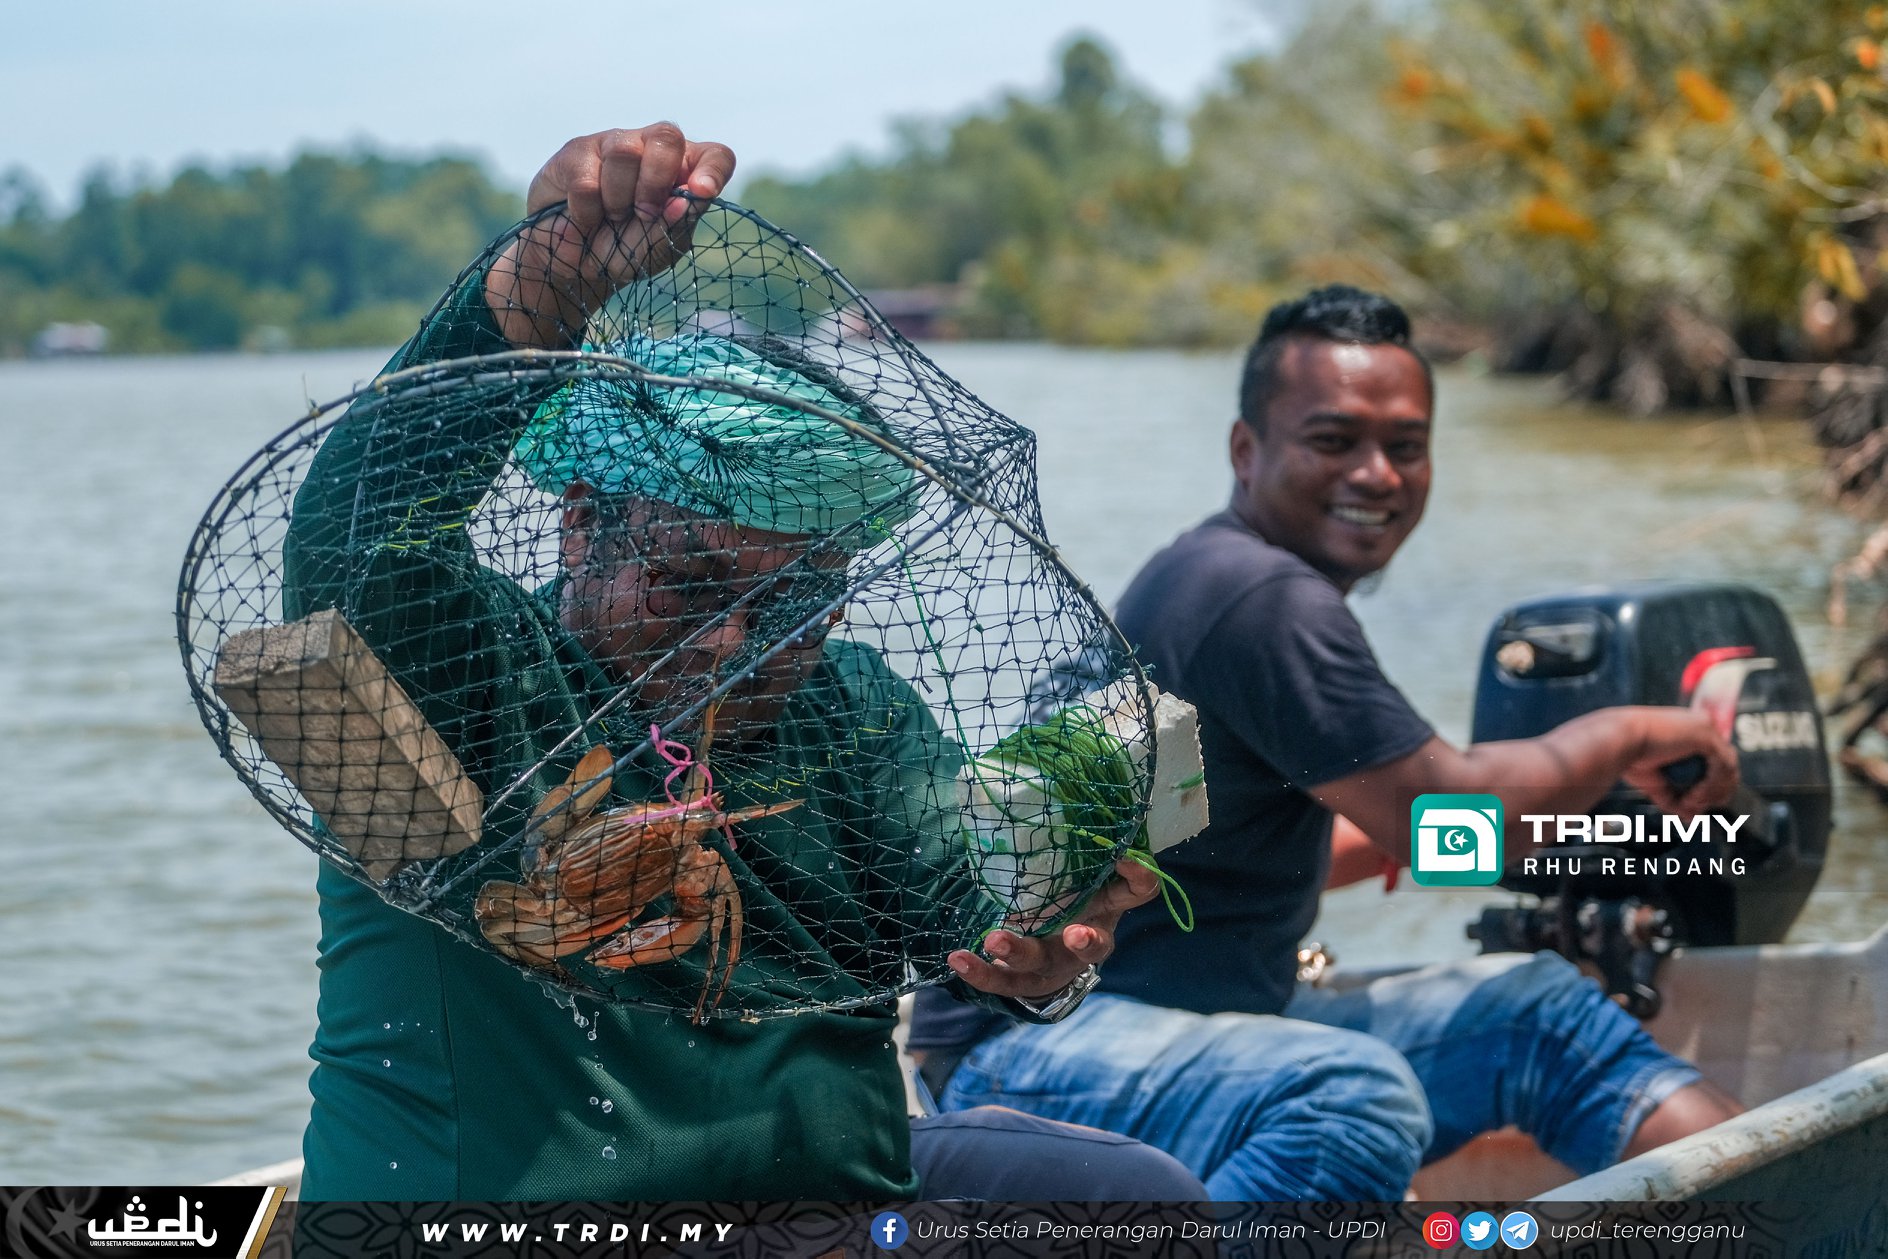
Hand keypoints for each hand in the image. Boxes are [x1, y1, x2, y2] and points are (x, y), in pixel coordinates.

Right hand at [486, 123, 736, 347]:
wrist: (572, 264)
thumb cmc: (623, 252)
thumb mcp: (654, 252)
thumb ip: (672, 228)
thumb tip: (684, 201)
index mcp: (684, 174)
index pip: (715, 156)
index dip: (712, 170)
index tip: (701, 192)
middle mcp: (652, 150)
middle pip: (667, 136)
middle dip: (655, 181)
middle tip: (643, 213)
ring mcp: (614, 144)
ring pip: (624, 152)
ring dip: (618, 199)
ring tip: (611, 219)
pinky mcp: (577, 151)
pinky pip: (586, 179)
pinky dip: (586, 212)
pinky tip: (585, 220)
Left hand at [947, 859, 1157, 1001]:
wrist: (1047, 954)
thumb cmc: (1064, 894)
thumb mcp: (1074, 870)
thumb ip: (1070, 842)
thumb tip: (1051, 781)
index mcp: (1105, 908)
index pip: (1137, 892)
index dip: (1137, 875)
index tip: (1123, 856)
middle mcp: (1086, 939)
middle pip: (1094, 946)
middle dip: (1085, 941)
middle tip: (1072, 932)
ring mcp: (1055, 964)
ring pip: (1042, 964)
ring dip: (1019, 953)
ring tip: (993, 939)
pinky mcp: (1025, 979)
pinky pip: (1004, 980)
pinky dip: (980, 972)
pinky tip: (957, 958)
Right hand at [1619, 707, 1738, 817]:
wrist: (1619, 742)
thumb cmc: (1630, 755)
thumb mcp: (1657, 783)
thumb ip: (1675, 798)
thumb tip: (1690, 817)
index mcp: (1690, 733)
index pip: (1716, 762)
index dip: (1711, 787)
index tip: (1695, 805)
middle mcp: (1702, 727)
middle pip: (1728, 766)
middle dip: (1716, 793)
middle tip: (1696, 808)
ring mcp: (1706, 729)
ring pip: (1729, 768)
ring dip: (1713, 792)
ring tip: (1690, 802)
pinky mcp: (1706, 736)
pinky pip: (1722, 767)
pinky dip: (1711, 786)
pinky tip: (1694, 795)